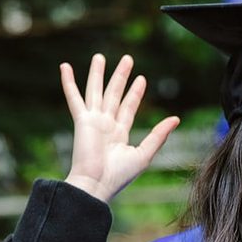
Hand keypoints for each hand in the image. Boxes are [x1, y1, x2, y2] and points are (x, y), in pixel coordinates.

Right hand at [61, 54, 179, 202]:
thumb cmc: (119, 175)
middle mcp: (106, 125)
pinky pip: (75, 98)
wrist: (96, 184)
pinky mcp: (82, 121)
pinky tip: (65, 67)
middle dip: (120, 77)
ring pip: (96, 91)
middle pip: (114, 94)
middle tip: (127, 59)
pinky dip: (69, 82)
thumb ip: (158, 135)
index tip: (141, 78)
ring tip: (99, 57)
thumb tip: (176, 118)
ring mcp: (93, 121)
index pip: (128, 107)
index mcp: (120, 133)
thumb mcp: (144, 153)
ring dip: (98, 74)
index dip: (135, 93)